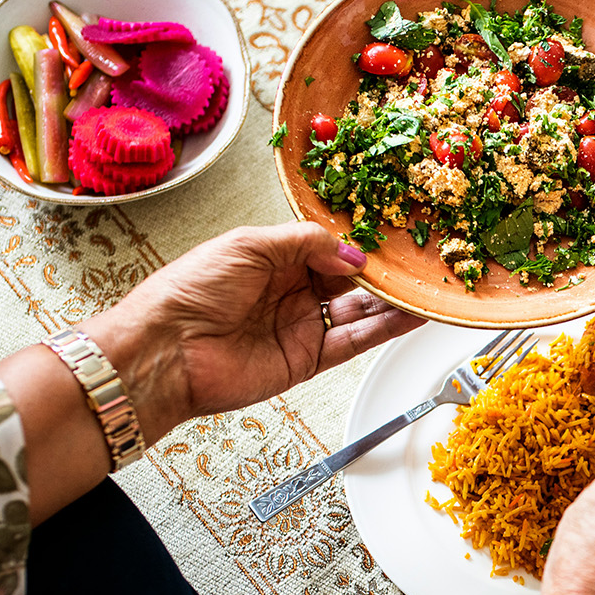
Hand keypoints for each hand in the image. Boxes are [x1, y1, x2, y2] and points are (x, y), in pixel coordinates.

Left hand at [82, 223, 424, 439]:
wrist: (165, 351)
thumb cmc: (190, 292)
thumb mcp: (250, 246)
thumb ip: (306, 243)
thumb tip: (351, 254)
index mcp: (272, 258)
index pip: (329, 247)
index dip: (359, 243)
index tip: (391, 235)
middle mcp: (290, 291)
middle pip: (350, 280)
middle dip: (384, 272)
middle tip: (420, 262)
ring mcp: (300, 325)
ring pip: (360, 311)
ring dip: (394, 301)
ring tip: (428, 288)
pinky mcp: (307, 359)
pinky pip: (355, 341)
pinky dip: (386, 329)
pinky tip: (411, 316)